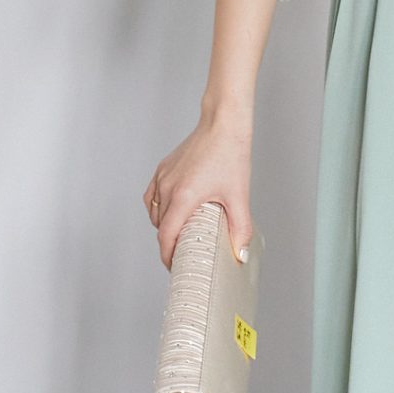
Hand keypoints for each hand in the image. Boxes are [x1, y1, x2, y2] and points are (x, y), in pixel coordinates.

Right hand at [144, 111, 253, 270]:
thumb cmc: (230, 155)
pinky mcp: (163, 169)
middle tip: (183, 255)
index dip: (168, 256)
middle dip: (169, 244)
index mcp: (183, 197)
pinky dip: (158, 209)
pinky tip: (169, 212)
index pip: (166, 237)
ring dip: (163, 227)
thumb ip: (240, 227)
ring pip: (154, 212)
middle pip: (160, 227)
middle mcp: (168, 188)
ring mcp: (163, 177)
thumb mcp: (238, 196)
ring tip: (179, 235)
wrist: (223, 125)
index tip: (174, 267)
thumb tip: (241, 254)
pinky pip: (152, 196)